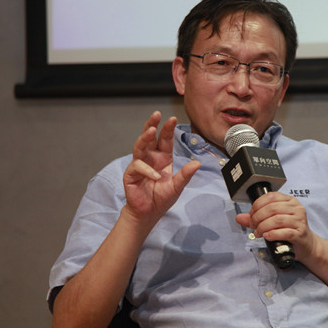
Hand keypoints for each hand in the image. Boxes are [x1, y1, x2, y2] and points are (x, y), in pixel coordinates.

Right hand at [122, 111, 199, 228]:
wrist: (149, 213)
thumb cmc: (161, 198)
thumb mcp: (177, 186)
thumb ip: (185, 174)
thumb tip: (197, 163)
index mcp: (162, 158)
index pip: (164, 139)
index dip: (168, 129)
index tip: (173, 118)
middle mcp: (150, 158)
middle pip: (149, 137)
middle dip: (152, 124)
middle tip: (156, 114)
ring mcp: (140, 165)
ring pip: (140, 146)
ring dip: (145, 137)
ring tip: (151, 130)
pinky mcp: (131, 174)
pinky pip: (138, 167)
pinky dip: (147, 170)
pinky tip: (155, 175)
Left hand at [235, 192, 317, 264]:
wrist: (306, 245)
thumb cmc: (290, 230)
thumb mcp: (273, 221)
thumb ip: (256, 218)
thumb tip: (239, 218)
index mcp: (290, 201)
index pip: (271, 197)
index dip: (257, 205)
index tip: (251, 214)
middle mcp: (297, 208)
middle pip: (272, 208)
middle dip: (258, 217)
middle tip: (254, 226)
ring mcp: (300, 221)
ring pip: (277, 220)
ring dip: (263, 227)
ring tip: (258, 233)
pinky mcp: (300, 234)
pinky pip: (285, 232)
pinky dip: (272, 234)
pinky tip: (267, 236)